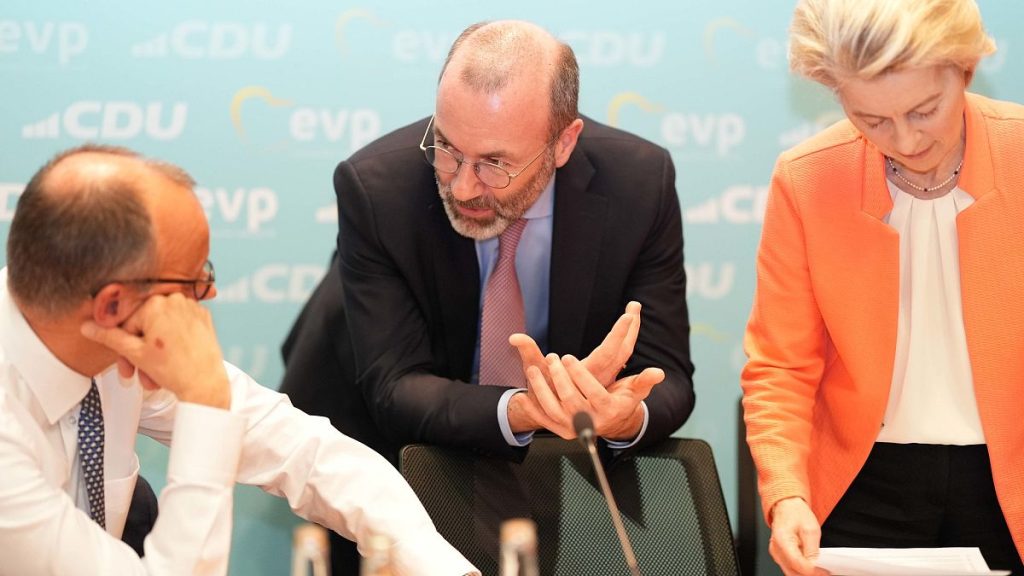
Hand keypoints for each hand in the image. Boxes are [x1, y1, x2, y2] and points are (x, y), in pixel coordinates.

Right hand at [81, 293, 230, 408]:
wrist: (206, 384)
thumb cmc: (175, 370)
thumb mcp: (134, 353)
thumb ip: (109, 337)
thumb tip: (87, 326)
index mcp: (156, 303)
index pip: (127, 322)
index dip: (124, 346)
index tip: (125, 363)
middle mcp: (175, 299)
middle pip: (145, 325)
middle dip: (138, 352)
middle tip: (136, 373)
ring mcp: (192, 307)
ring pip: (161, 328)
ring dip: (154, 351)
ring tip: (154, 374)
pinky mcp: (203, 317)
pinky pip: (178, 326)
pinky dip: (171, 343)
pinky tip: (171, 361)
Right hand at [509, 301, 640, 389]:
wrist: (555, 417)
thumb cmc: (546, 394)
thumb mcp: (537, 372)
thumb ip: (528, 352)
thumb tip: (515, 337)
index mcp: (588, 374)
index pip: (608, 352)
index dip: (618, 334)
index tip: (628, 317)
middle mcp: (601, 376)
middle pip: (623, 350)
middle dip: (629, 328)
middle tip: (634, 306)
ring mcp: (606, 376)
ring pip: (624, 352)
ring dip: (629, 332)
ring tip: (633, 310)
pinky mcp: (606, 374)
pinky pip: (620, 355)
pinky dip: (624, 340)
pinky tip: (629, 328)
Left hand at [514, 352, 660, 439]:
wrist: (609, 424)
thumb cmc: (620, 402)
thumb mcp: (634, 392)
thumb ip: (644, 381)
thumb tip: (659, 373)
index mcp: (608, 409)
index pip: (594, 393)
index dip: (581, 377)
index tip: (569, 358)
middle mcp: (591, 421)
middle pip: (572, 400)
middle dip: (560, 378)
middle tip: (553, 358)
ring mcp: (574, 427)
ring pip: (555, 409)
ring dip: (542, 389)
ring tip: (535, 370)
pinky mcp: (561, 430)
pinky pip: (544, 420)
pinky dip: (532, 409)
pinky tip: (523, 396)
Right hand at [769, 497, 827, 575]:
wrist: (786, 507)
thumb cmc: (796, 514)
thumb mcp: (810, 529)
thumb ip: (812, 550)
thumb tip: (815, 567)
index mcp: (782, 540)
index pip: (797, 563)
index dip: (813, 570)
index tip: (825, 572)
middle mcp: (776, 550)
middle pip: (793, 572)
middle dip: (809, 574)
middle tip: (824, 572)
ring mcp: (776, 554)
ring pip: (791, 573)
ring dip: (805, 573)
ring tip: (819, 569)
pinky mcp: (779, 556)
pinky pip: (790, 569)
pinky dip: (801, 570)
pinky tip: (811, 566)